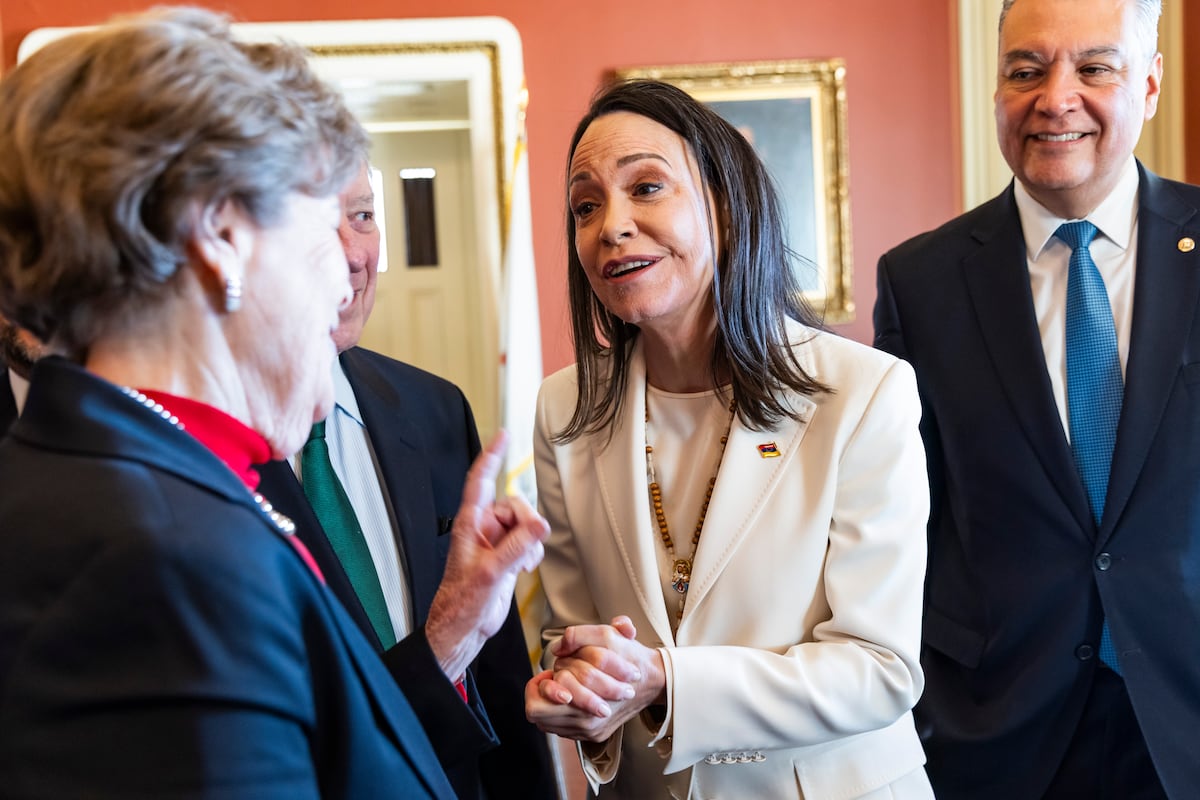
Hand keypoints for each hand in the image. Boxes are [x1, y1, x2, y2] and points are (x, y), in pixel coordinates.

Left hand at [426, 430, 548, 680]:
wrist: (462, 629)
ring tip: (523, 564)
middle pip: (513, 506)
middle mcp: (481, 530)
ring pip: (524, 525)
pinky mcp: (505, 558)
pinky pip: (527, 542)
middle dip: (526, 523)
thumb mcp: (490, 573)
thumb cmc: (461, 603)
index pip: (480, 482)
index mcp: (469, 525)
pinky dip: (532, 553)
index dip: (491, 457)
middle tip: (529, 543)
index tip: (501, 436)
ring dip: (531, 541)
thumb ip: (517, 547)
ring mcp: (494, 544)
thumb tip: (540, 525)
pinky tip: (524, 569)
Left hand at [525, 616, 665, 741]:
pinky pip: (561, 728)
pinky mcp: (595, 735)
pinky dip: (561, 712)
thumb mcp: (608, 635)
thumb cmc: (630, 657)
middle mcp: (588, 722)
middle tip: (553, 680)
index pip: (538, 705)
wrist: (654, 680)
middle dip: (541, 695)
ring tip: (563, 687)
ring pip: (547, 722)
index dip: (538, 686)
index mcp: (589, 702)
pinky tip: (573, 697)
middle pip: (538, 715)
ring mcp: (590, 731)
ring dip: (550, 704)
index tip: (549, 673)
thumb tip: (558, 648)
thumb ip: (578, 635)